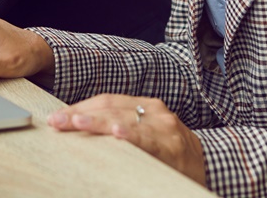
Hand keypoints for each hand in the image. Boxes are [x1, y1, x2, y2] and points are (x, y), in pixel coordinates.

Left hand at [47, 95, 205, 185]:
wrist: (210, 164)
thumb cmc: (170, 152)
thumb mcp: (145, 133)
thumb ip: (120, 127)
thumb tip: (79, 128)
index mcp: (144, 105)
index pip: (105, 101)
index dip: (79, 107)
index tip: (57, 117)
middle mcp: (154, 110)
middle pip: (110, 107)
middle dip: (80, 115)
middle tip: (56, 122)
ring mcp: (164, 126)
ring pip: (125, 120)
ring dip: (97, 123)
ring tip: (76, 123)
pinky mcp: (173, 146)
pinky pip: (148, 140)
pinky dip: (131, 135)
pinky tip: (117, 133)